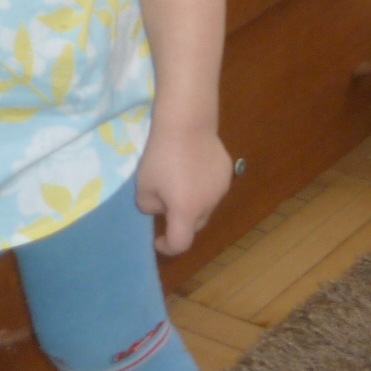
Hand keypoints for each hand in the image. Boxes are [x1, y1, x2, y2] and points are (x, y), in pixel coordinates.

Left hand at [136, 120, 234, 256]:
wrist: (187, 123)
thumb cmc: (161, 155)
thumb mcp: (142, 186)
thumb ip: (150, 206)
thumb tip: (162, 207)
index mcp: (187, 211)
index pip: (181, 243)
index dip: (167, 247)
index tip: (157, 238)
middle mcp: (209, 203)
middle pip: (195, 225)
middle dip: (180, 223)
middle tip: (166, 205)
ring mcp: (222, 187)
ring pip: (206, 206)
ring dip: (193, 204)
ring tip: (180, 183)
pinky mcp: (227, 171)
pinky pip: (213, 188)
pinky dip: (203, 187)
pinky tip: (193, 167)